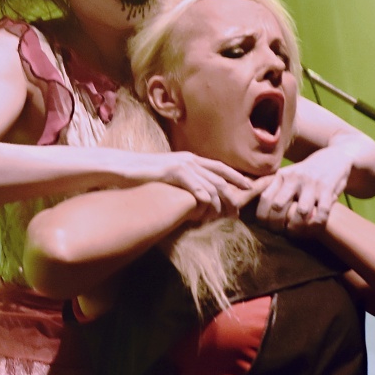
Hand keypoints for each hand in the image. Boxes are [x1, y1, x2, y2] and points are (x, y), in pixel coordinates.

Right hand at [118, 151, 252, 215]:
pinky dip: (202, 196)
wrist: (124, 167)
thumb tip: (195, 195)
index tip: (250, 186)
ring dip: (217, 202)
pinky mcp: (172, 171)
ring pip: (210, 183)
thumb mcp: (169, 176)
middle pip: (220, 177)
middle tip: (238, 211)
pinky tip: (206, 206)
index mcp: (191, 158)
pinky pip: (193, 185)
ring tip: (221, 216)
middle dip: (232, 194)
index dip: (237, 176)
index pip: (220, 167)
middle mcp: (190, 159)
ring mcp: (181, 164)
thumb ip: (184, 181)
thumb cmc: (145, 175)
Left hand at [255, 147, 350, 235]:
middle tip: (280, 232)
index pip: (265, 197)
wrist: (336, 157)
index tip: (266, 226)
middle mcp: (295, 178)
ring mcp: (312, 184)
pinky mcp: (328, 190)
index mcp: (282, 175)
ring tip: (295, 233)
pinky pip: (321, 213)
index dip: (263, 216)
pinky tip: (312, 229)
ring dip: (296, 227)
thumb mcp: (290, 174)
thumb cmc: (308, 172)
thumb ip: (277, 188)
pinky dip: (316, 225)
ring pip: (300, 212)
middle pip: (278, 206)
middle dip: (276, 224)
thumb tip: (263, 212)